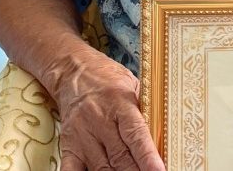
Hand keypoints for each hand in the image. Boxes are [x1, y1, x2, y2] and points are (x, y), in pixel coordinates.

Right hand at [50, 49, 165, 170]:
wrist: (71, 71)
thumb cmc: (107, 79)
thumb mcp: (133, 84)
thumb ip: (145, 110)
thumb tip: (163, 134)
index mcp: (119, 102)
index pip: (136, 134)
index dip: (147, 156)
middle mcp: (99, 120)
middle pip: (120, 157)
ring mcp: (82, 135)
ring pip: (101, 167)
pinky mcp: (69, 145)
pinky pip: (72, 170)